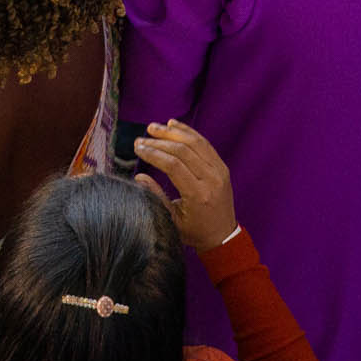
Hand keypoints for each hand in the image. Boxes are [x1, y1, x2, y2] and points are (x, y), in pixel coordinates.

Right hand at [133, 119, 238, 248]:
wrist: (223, 236)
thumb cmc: (195, 231)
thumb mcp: (172, 220)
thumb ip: (156, 197)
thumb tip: (139, 177)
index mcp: (198, 195)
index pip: (173, 165)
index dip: (153, 154)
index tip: (138, 148)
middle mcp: (211, 180)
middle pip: (183, 151)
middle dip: (159, 141)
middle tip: (141, 138)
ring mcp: (220, 171)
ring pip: (195, 143)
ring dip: (172, 132)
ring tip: (153, 127)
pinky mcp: (222, 167)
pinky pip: (205, 144)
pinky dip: (189, 132)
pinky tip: (173, 125)